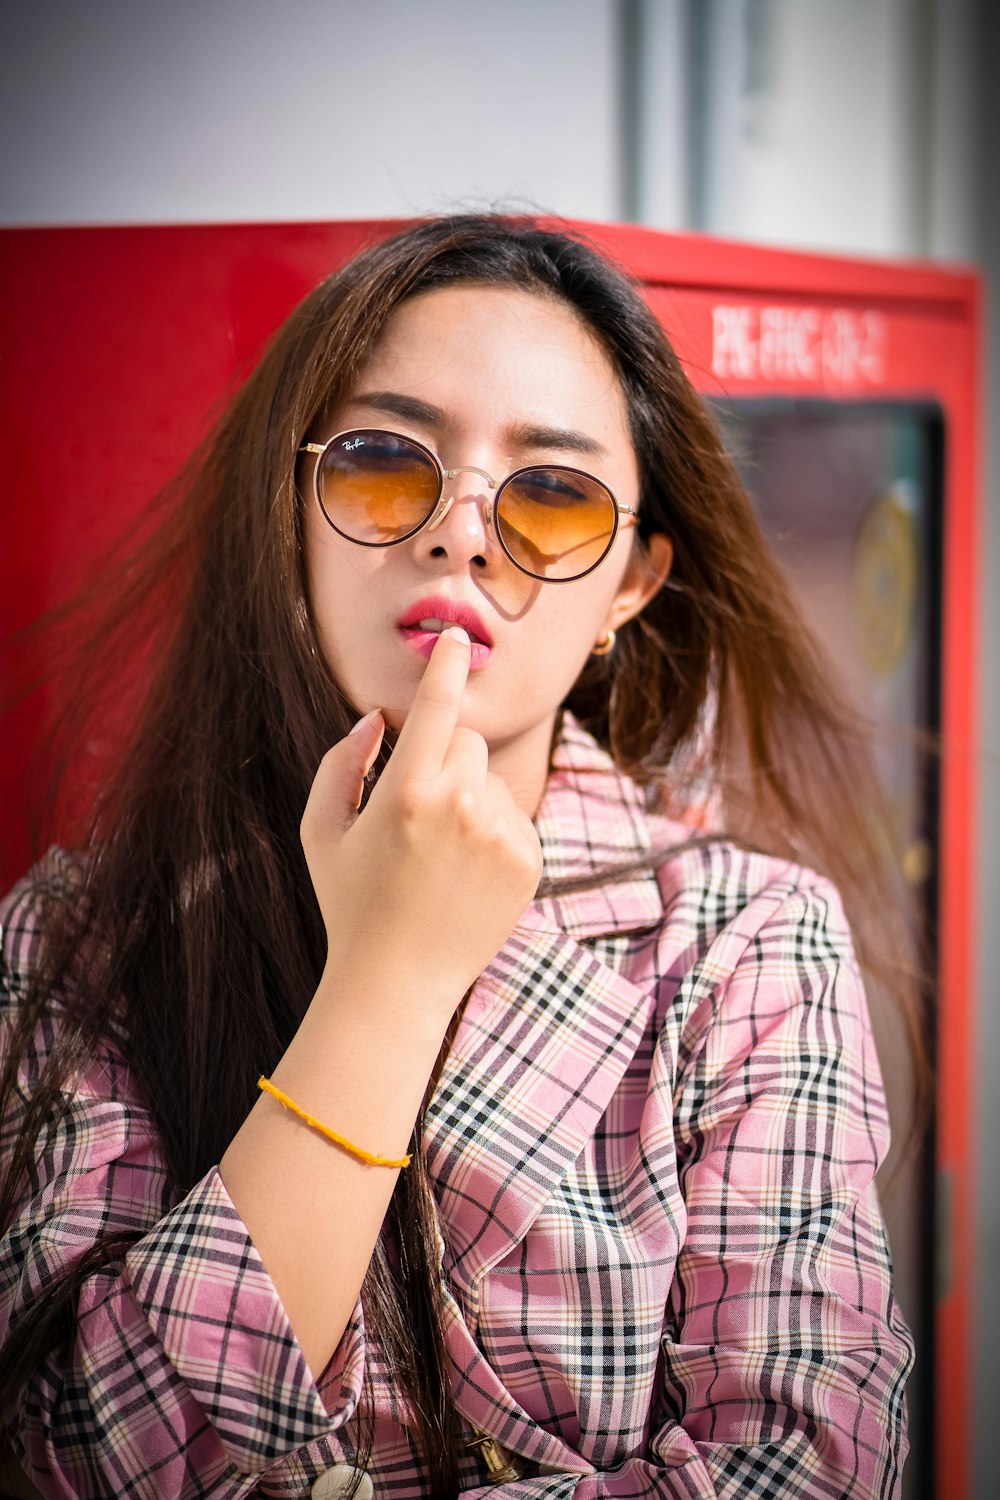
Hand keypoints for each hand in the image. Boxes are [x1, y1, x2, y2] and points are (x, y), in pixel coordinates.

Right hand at [300, 628, 542, 1027]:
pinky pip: (514, 816)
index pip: (439, 706)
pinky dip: (492, 831)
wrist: (398, 983)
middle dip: (445, 757)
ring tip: (439, 853)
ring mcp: (502, 835)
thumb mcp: (321, 831)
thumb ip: (341, 762)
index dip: (448, 664)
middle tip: (416, 807)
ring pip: (493, 780)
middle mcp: (461, 807)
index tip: (456, 637)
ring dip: (469, 797)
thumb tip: (378, 717)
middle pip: (467, 741)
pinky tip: (463, 872)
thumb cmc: (351, 902)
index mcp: (406, 792)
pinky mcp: (529, 861)